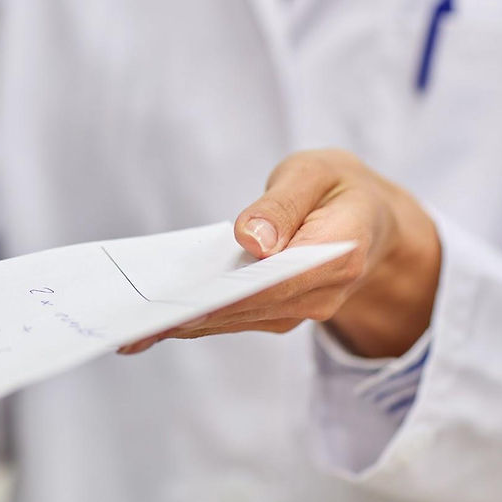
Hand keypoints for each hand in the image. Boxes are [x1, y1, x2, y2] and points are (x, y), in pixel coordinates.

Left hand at [120, 150, 440, 358]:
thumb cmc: (337, 187)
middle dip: (192, 315)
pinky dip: (195, 318)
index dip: (227, 295)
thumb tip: (251, 240)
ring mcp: (299, 309)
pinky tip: (153, 323)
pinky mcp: (278, 311)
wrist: (369, 217)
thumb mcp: (317, 172)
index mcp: (337, 253)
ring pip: (236, 319)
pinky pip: (234, 317)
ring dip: (186, 324)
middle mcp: (321, 294)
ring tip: (132, 329)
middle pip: (248, 309)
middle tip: (136, 323)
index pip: (276, 282)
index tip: (182, 302)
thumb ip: (284, 203)